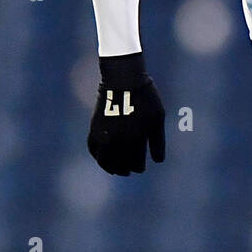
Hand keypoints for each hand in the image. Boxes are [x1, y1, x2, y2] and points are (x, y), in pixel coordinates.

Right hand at [87, 53, 165, 174]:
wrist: (123, 80)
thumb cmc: (145, 98)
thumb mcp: (157, 118)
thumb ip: (158, 142)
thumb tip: (158, 161)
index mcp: (135, 139)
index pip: (136, 163)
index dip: (139, 167)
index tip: (141, 167)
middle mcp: (118, 141)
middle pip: (121, 164)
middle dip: (127, 168)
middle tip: (131, 170)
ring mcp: (104, 135)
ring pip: (105, 160)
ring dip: (112, 167)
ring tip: (117, 170)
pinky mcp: (94, 128)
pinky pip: (93, 149)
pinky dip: (98, 157)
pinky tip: (103, 159)